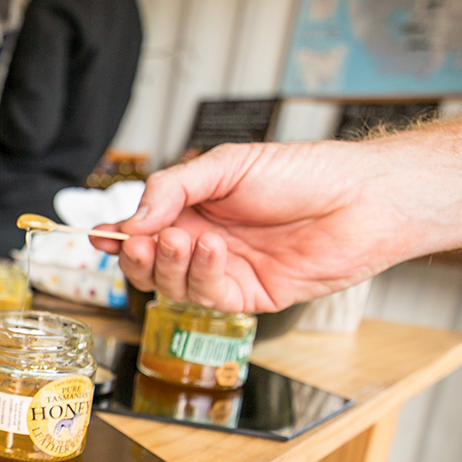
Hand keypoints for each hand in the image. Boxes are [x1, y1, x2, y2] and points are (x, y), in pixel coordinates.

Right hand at [88, 142, 411, 312]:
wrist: (362, 199)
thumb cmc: (305, 172)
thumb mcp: (228, 164)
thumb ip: (174, 188)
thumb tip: (133, 219)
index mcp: (195, 207)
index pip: (142, 228)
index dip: (117, 234)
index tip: (99, 235)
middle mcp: (205, 241)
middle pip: (148, 264)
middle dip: (137, 256)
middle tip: (142, 242)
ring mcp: (226, 271)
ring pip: (172, 284)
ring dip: (169, 264)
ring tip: (182, 239)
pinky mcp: (249, 295)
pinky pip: (208, 296)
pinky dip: (202, 274)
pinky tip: (214, 251)